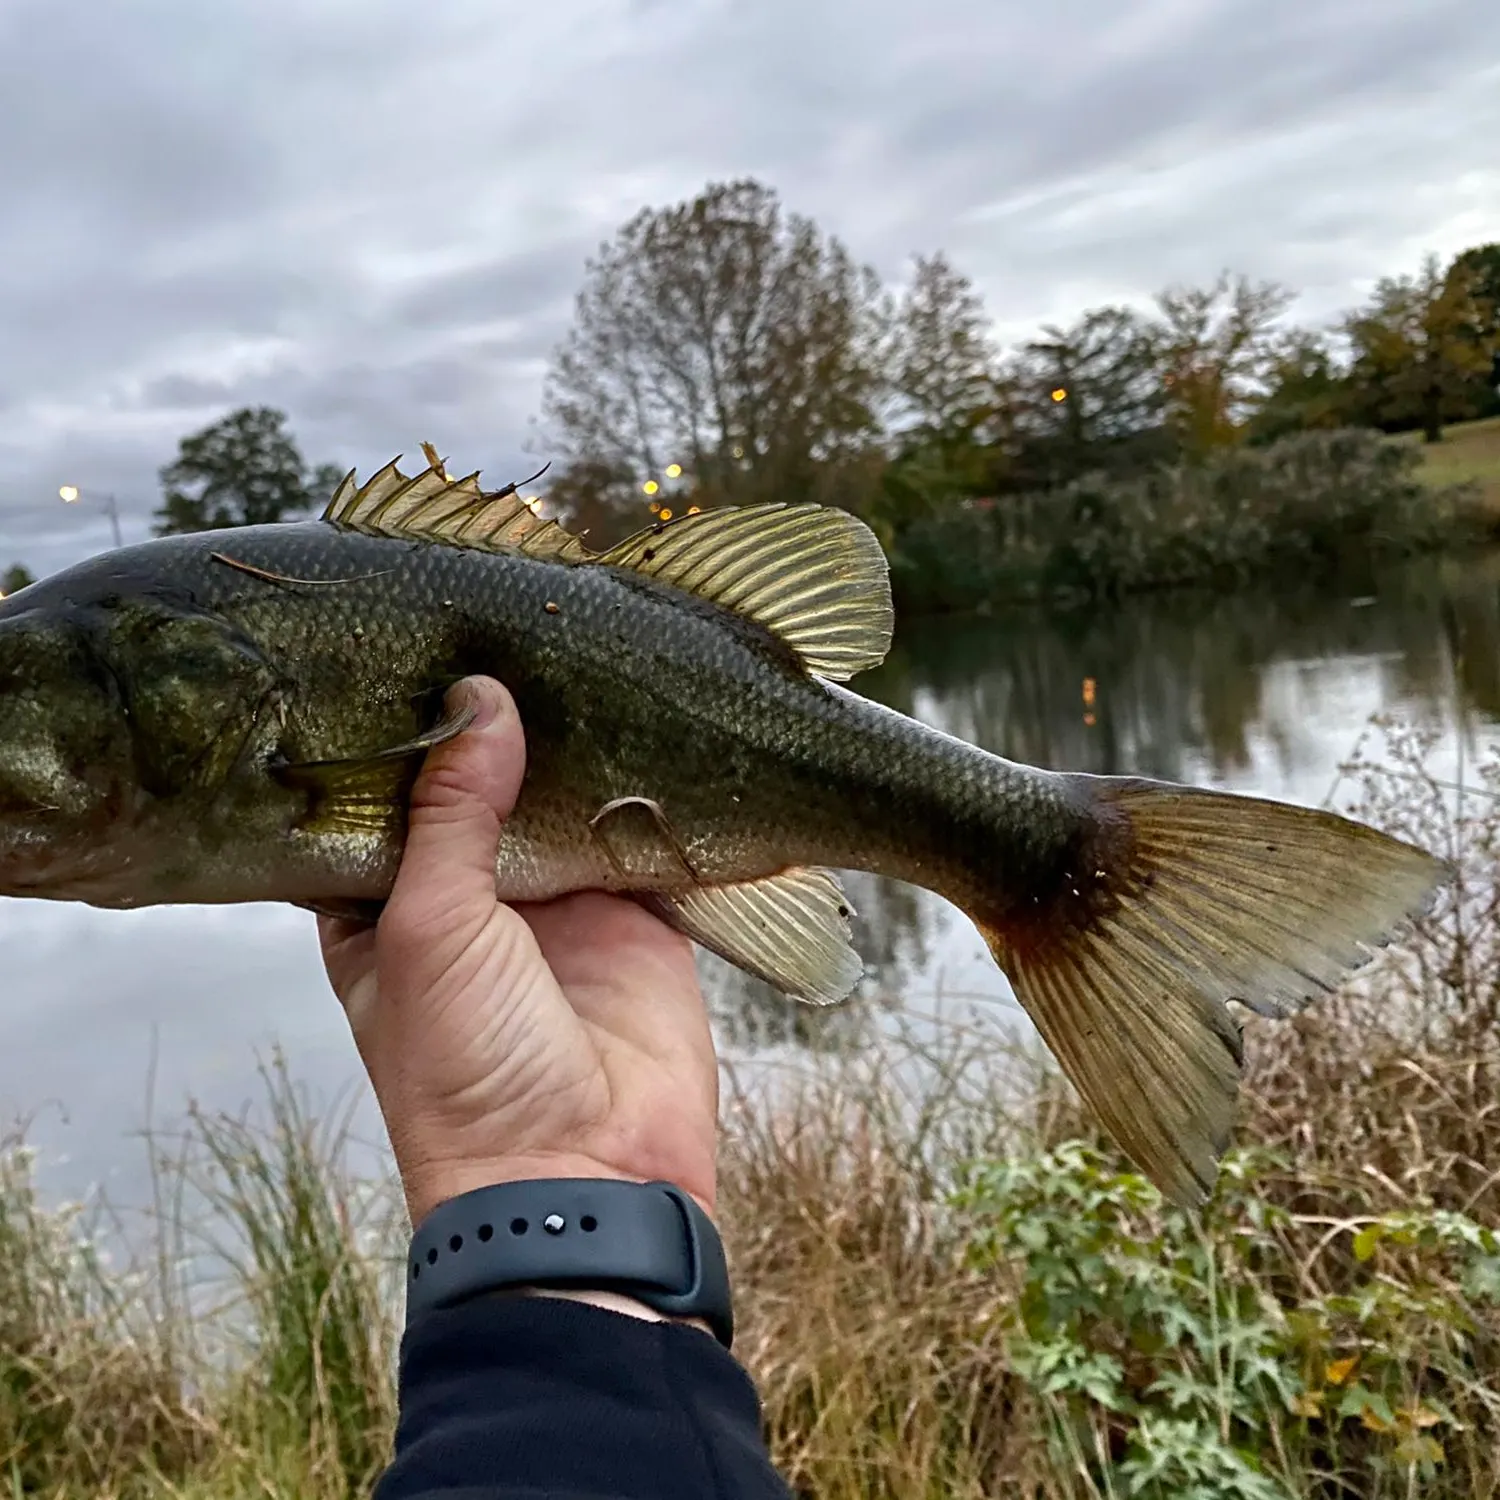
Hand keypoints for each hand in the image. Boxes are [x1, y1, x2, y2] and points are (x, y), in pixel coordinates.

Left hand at [318, 676, 719, 1233]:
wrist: (588, 1178)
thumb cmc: (466, 1073)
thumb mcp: (430, 931)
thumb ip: (452, 814)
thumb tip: (481, 700)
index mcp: (389, 909)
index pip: (381, 803)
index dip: (394, 738)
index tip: (402, 649)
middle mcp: (474, 901)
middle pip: (481, 792)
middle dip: (495, 729)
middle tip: (506, 626)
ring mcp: (561, 906)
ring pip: (566, 802)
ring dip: (574, 749)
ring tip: (578, 650)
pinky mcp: (639, 916)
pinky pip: (645, 837)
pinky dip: (650, 791)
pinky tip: (651, 720)